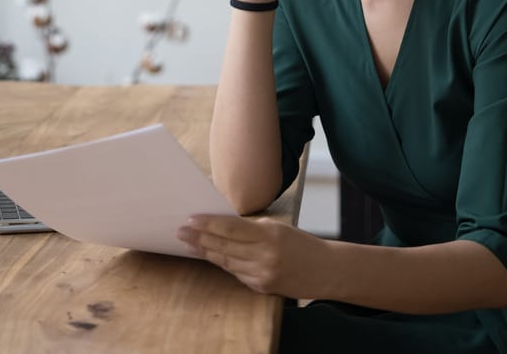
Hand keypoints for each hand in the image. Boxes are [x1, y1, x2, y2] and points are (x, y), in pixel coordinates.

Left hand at [177, 215, 331, 298]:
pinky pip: (237, 273)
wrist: (325, 270)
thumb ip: (251, 229)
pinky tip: (209, 256)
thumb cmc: (301, 244)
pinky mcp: (262, 287)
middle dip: (200, 238)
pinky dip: (223, 263)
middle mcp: (265, 256)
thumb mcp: (278, 228)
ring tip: (189, 243)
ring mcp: (263, 274)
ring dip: (206, 252)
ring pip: (227, 261)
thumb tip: (221, 225)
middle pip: (224, 246)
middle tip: (181, 231)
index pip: (231, 228)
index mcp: (270, 235)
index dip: (209, 224)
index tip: (191, 218)